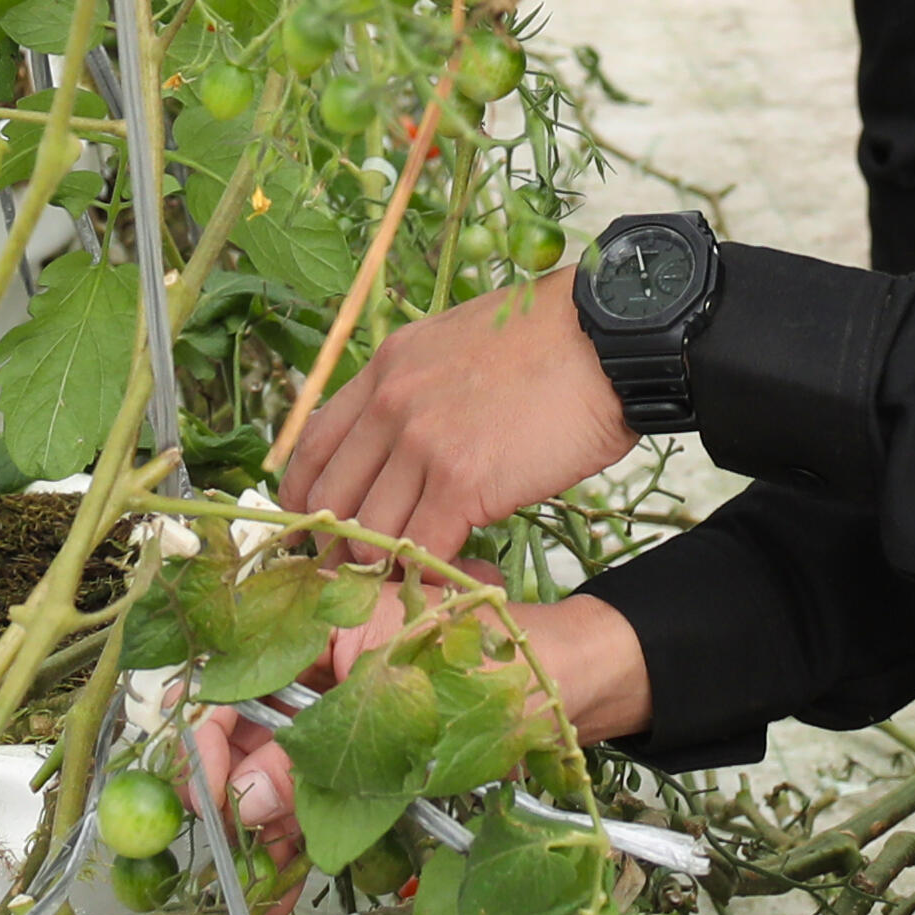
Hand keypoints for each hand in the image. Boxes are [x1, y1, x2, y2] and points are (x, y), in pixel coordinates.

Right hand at [185, 591, 652, 840]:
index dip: (207, 736)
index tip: (206, 794)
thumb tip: (242, 800)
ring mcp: (343, 709)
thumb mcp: (390, 717)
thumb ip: (312, 756)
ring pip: (279, 768)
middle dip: (232, 793)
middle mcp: (319, 662)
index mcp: (319, 622)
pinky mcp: (368, 750)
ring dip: (262, 826)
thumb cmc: (490, 673)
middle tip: (226, 848)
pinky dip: (302, 833)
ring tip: (252, 886)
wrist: (566, 687)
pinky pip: (320, 790)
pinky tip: (283, 880)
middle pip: (247, 729)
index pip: (232, 675)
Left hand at [268, 268, 629, 557]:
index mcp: (384, 369)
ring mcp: (422, 444)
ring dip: (390, 566)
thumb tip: (401, 438)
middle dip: (340, 547)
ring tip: (421, 577)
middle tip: (372, 569)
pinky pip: (421, 551)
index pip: (310, 448)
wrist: (606, 338)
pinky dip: (435, 574)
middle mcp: (389, 405)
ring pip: (368, 535)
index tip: (324, 528)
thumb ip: (416, 388)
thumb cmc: (552, 341)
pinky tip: (460, 575)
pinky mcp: (463, 482)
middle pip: (328, 502)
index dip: (307, 501)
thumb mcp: (457, 342)